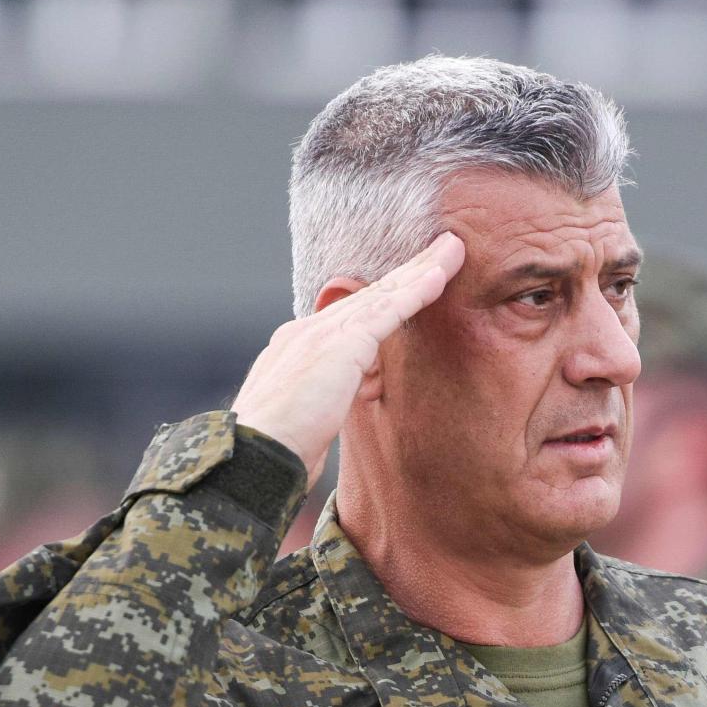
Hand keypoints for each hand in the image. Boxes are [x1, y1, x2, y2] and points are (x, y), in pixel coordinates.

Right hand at [230, 232, 465, 485]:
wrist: (254, 457)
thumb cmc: (278, 449)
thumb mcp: (306, 416)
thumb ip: (325, 398)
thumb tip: (333, 402)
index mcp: (299, 347)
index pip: (354, 314)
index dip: (387, 296)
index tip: (414, 283)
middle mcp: (308, 331)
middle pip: (371, 294)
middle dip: (409, 272)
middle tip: (443, 250)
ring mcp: (321, 333)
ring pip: (383, 294)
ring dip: (421, 270)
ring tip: (452, 249)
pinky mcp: (339, 344)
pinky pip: (387, 311)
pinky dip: (415, 291)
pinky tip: (438, 276)